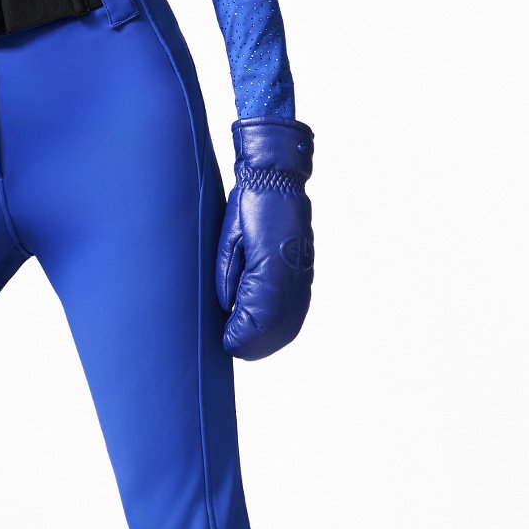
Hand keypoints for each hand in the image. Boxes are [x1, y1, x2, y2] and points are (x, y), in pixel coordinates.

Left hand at [215, 118, 314, 360]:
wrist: (276, 182)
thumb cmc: (249, 205)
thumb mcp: (229, 239)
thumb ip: (228, 276)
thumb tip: (227, 309)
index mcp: (272, 265)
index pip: (259, 318)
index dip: (241, 336)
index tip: (224, 340)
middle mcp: (292, 274)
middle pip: (276, 328)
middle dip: (252, 344)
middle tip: (231, 346)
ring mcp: (302, 275)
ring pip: (290, 324)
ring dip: (267, 340)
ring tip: (244, 344)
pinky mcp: (304, 274)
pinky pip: (297, 312)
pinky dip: (281, 329)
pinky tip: (265, 332)